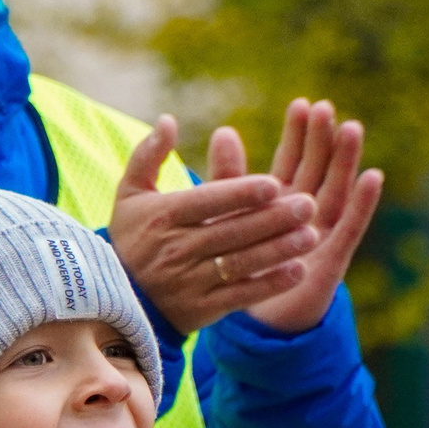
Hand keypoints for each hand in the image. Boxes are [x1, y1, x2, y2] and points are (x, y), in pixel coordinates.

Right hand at [107, 115, 318, 334]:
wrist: (117, 297)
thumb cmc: (130, 236)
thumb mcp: (129, 193)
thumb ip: (148, 154)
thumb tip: (168, 119)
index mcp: (161, 216)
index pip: (206, 201)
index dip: (240, 193)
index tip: (275, 182)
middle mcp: (175, 248)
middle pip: (231, 231)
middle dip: (273, 219)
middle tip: (309, 204)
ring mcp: (188, 280)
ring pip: (241, 263)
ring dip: (279, 250)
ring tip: (312, 235)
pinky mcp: (201, 308)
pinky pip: (241, 295)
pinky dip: (270, 284)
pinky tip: (297, 270)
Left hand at [239, 99, 383, 334]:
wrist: (255, 319)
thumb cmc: (243, 266)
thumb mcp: (229, 216)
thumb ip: (229, 177)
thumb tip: (224, 130)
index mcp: (279, 204)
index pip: (291, 161)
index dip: (298, 134)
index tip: (302, 104)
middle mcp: (305, 216)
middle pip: (317, 170)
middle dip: (322, 139)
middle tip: (326, 107)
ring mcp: (321, 235)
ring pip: (335, 191)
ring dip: (345, 161)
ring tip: (352, 128)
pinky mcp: (332, 258)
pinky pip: (350, 227)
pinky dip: (362, 202)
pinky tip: (373, 176)